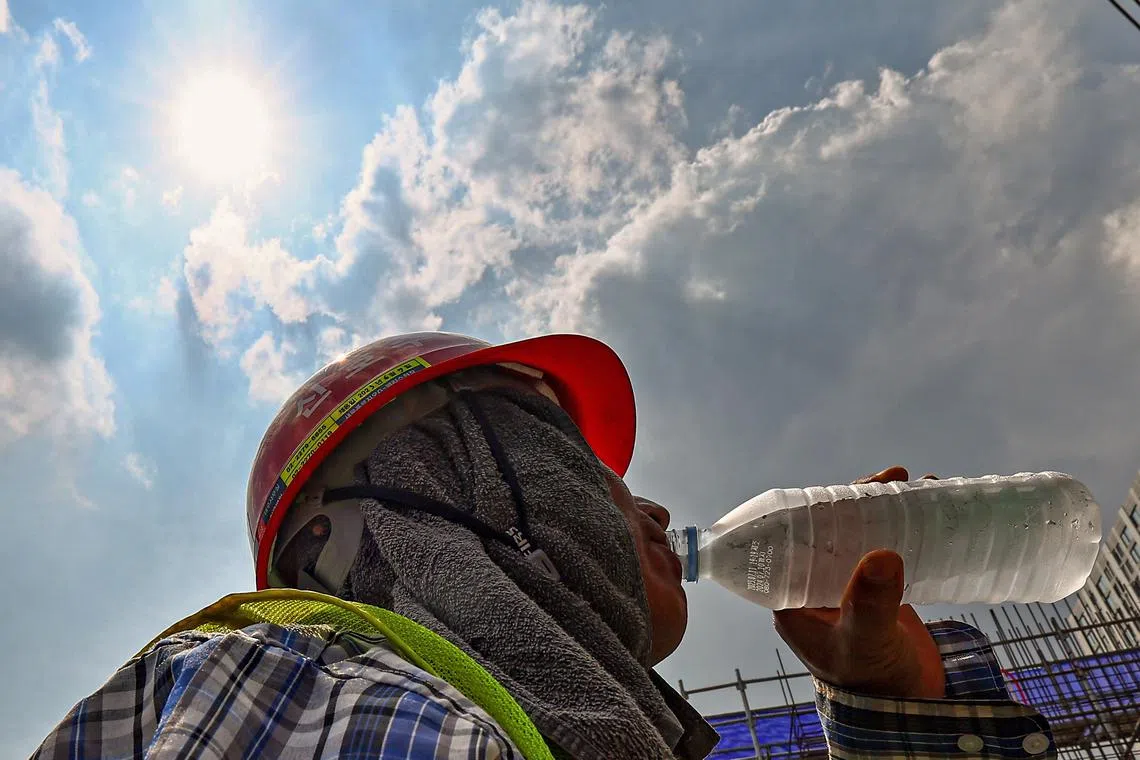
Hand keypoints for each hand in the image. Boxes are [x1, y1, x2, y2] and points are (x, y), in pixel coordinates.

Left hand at [771, 466, 946, 698]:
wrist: (907, 711)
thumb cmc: (871, 680)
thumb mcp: (866, 639)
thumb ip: (870, 602)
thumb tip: (882, 554)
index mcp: (792, 594)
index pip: (792, 537)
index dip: (816, 505)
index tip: (848, 485)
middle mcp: (815, 585)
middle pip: (828, 528)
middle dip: (857, 498)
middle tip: (892, 478)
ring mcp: (847, 586)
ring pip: (858, 534)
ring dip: (883, 508)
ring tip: (914, 486)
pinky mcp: (878, 591)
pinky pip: (884, 549)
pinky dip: (903, 528)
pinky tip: (927, 510)